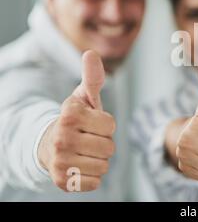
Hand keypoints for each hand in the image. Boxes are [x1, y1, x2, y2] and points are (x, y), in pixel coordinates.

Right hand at [37, 50, 115, 191]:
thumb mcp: (83, 97)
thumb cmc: (76, 119)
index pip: (111, 124)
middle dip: (104, 143)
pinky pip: (95, 182)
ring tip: (85, 152)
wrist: (49, 145)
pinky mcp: (63, 182)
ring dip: (99, 159)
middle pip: (109, 147)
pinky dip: (92, 176)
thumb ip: (92, 77)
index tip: (92, 123)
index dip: (105, 124)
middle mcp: (62, 138)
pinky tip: (81, 165)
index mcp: (69, 114)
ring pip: (104, 165)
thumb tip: (91, 53)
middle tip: (89, 139)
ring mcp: (60, 162)